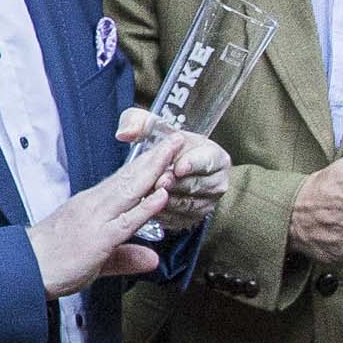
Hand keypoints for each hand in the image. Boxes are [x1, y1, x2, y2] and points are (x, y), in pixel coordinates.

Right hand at [31, 141, 186, 293]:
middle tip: (175, 138)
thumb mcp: (95, 259)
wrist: (24, 268)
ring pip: (130, 189)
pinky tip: (162, 194)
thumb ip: (125, 257)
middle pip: (129, 176)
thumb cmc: (50, 260)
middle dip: (154, 157)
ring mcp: (97, 219)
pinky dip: (147, 206)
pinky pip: (128, 219)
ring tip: (173, 152)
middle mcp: (93, 205)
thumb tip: (150, 258)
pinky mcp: (99, 238)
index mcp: (90, 205)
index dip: (144, 164)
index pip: (122, 179)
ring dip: (155, 170)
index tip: (161, 151)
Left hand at [119, 106, 229, 223]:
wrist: (164, 168)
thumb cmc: (164, 144)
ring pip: (189, 205)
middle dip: (177, 184)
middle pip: (198, 186)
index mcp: (215, 156)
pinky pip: (181, 219)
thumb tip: (125, 133)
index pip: (209, 161)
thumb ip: (138, 122)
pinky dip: (166, 214)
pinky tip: (150, 208)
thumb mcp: (152, 127)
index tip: (178, 166)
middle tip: (159, 181)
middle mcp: (217, 181)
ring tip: (151, 193)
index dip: (193, 164)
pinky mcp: (194, 218)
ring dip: (169, 201)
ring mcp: (207, 202)